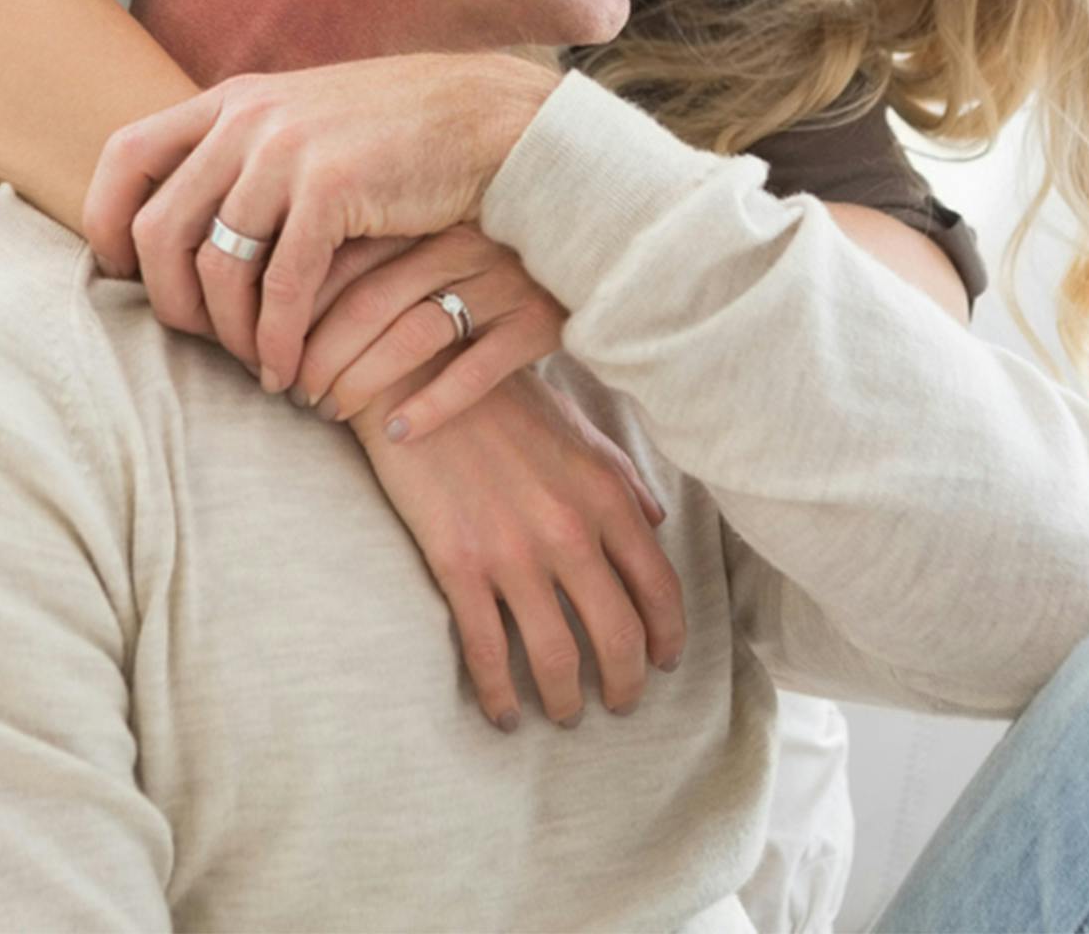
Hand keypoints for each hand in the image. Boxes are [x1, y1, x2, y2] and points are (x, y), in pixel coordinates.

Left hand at [82, 52, 559, 391]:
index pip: (127, 156)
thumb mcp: (307, 118)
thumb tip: (183, 209)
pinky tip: (289, 368)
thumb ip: (247, 150)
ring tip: (254, 365)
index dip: (107, 222)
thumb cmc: (401, 134)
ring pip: (216, 265)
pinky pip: (282, 286)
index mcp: (234, 99)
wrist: (488, 119)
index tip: (120, 276)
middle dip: (169, 301)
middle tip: (199, 343)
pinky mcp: (334, 189)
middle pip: (158, 227)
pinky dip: (278, 338)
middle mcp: (248, 118)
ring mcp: (289, 150)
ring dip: (228, 333)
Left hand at [294, 225, 565, 440]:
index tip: (267, 348)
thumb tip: (275, 295)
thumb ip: (373, 252)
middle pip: (369, 303)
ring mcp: (502, 282)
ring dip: (361, 382)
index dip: (297, 310)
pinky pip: (476, 371)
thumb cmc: (487, 253)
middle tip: (291, 393)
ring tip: (328, 413)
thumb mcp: (431, 234)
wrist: (592, 245)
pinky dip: (432, 405)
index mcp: (425, 218)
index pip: (341, 260)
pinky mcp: (538, 323)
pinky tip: (398, 434)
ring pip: (414, 336)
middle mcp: (462, 244)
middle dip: (319, 356)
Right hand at [351, 366, 685, 729]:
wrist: (421, 377)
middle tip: (618, 703)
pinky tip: (504, 712)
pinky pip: (487, 652)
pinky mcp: (459, 565)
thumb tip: (655, 524)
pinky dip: (499, 696)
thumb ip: (621, 478)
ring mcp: (513, 552)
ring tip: (563, 712)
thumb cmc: (501, 397)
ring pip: (557, 658)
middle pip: (617, 637)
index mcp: (605, 495)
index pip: (659, 587)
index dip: (668, 636)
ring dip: (565, 700)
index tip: (664, 662)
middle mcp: (569, 530)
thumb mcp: (575, 427)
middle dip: (625, 684)